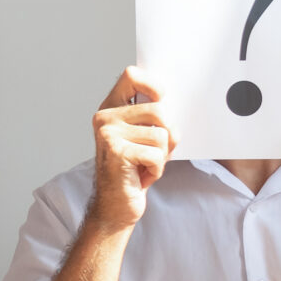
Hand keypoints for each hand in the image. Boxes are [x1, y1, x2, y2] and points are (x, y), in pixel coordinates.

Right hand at [87, 67, 173, 228]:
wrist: (115, 205)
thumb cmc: (135, 169)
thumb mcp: (144, 135)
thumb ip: (153, 114)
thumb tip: (175, 99)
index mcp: (111, 107)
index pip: (132, 75)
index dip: (154, 85)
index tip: (161, 101)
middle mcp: (105, 117)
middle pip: (160, 109)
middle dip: (168, 135)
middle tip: (155, 151)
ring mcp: (108, 134)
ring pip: (161, 134)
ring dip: (162, 155)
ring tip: (145, 164)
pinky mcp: (116, 152)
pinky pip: (156, 154)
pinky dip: (157, 170)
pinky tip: (141, 175)